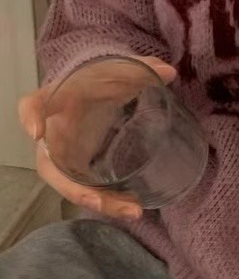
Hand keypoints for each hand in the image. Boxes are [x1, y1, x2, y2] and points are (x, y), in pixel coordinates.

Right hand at [17, 56, 175, 220]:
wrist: (92, 87)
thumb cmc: (100, 77)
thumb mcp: (118, 69)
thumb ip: (141, 67)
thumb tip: (168, 72)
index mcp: (55, 100)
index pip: (33, 105)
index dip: (30, 118)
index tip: (37, 132)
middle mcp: (53, 132)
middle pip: (51, 167)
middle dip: (74, 189)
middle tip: (99, 202)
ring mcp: (64, 154)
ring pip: (72, 186)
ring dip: (100, 202)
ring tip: (132, 211)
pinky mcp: (79, 167)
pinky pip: (89, 189)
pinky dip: (110, 201)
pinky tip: (134, 207)